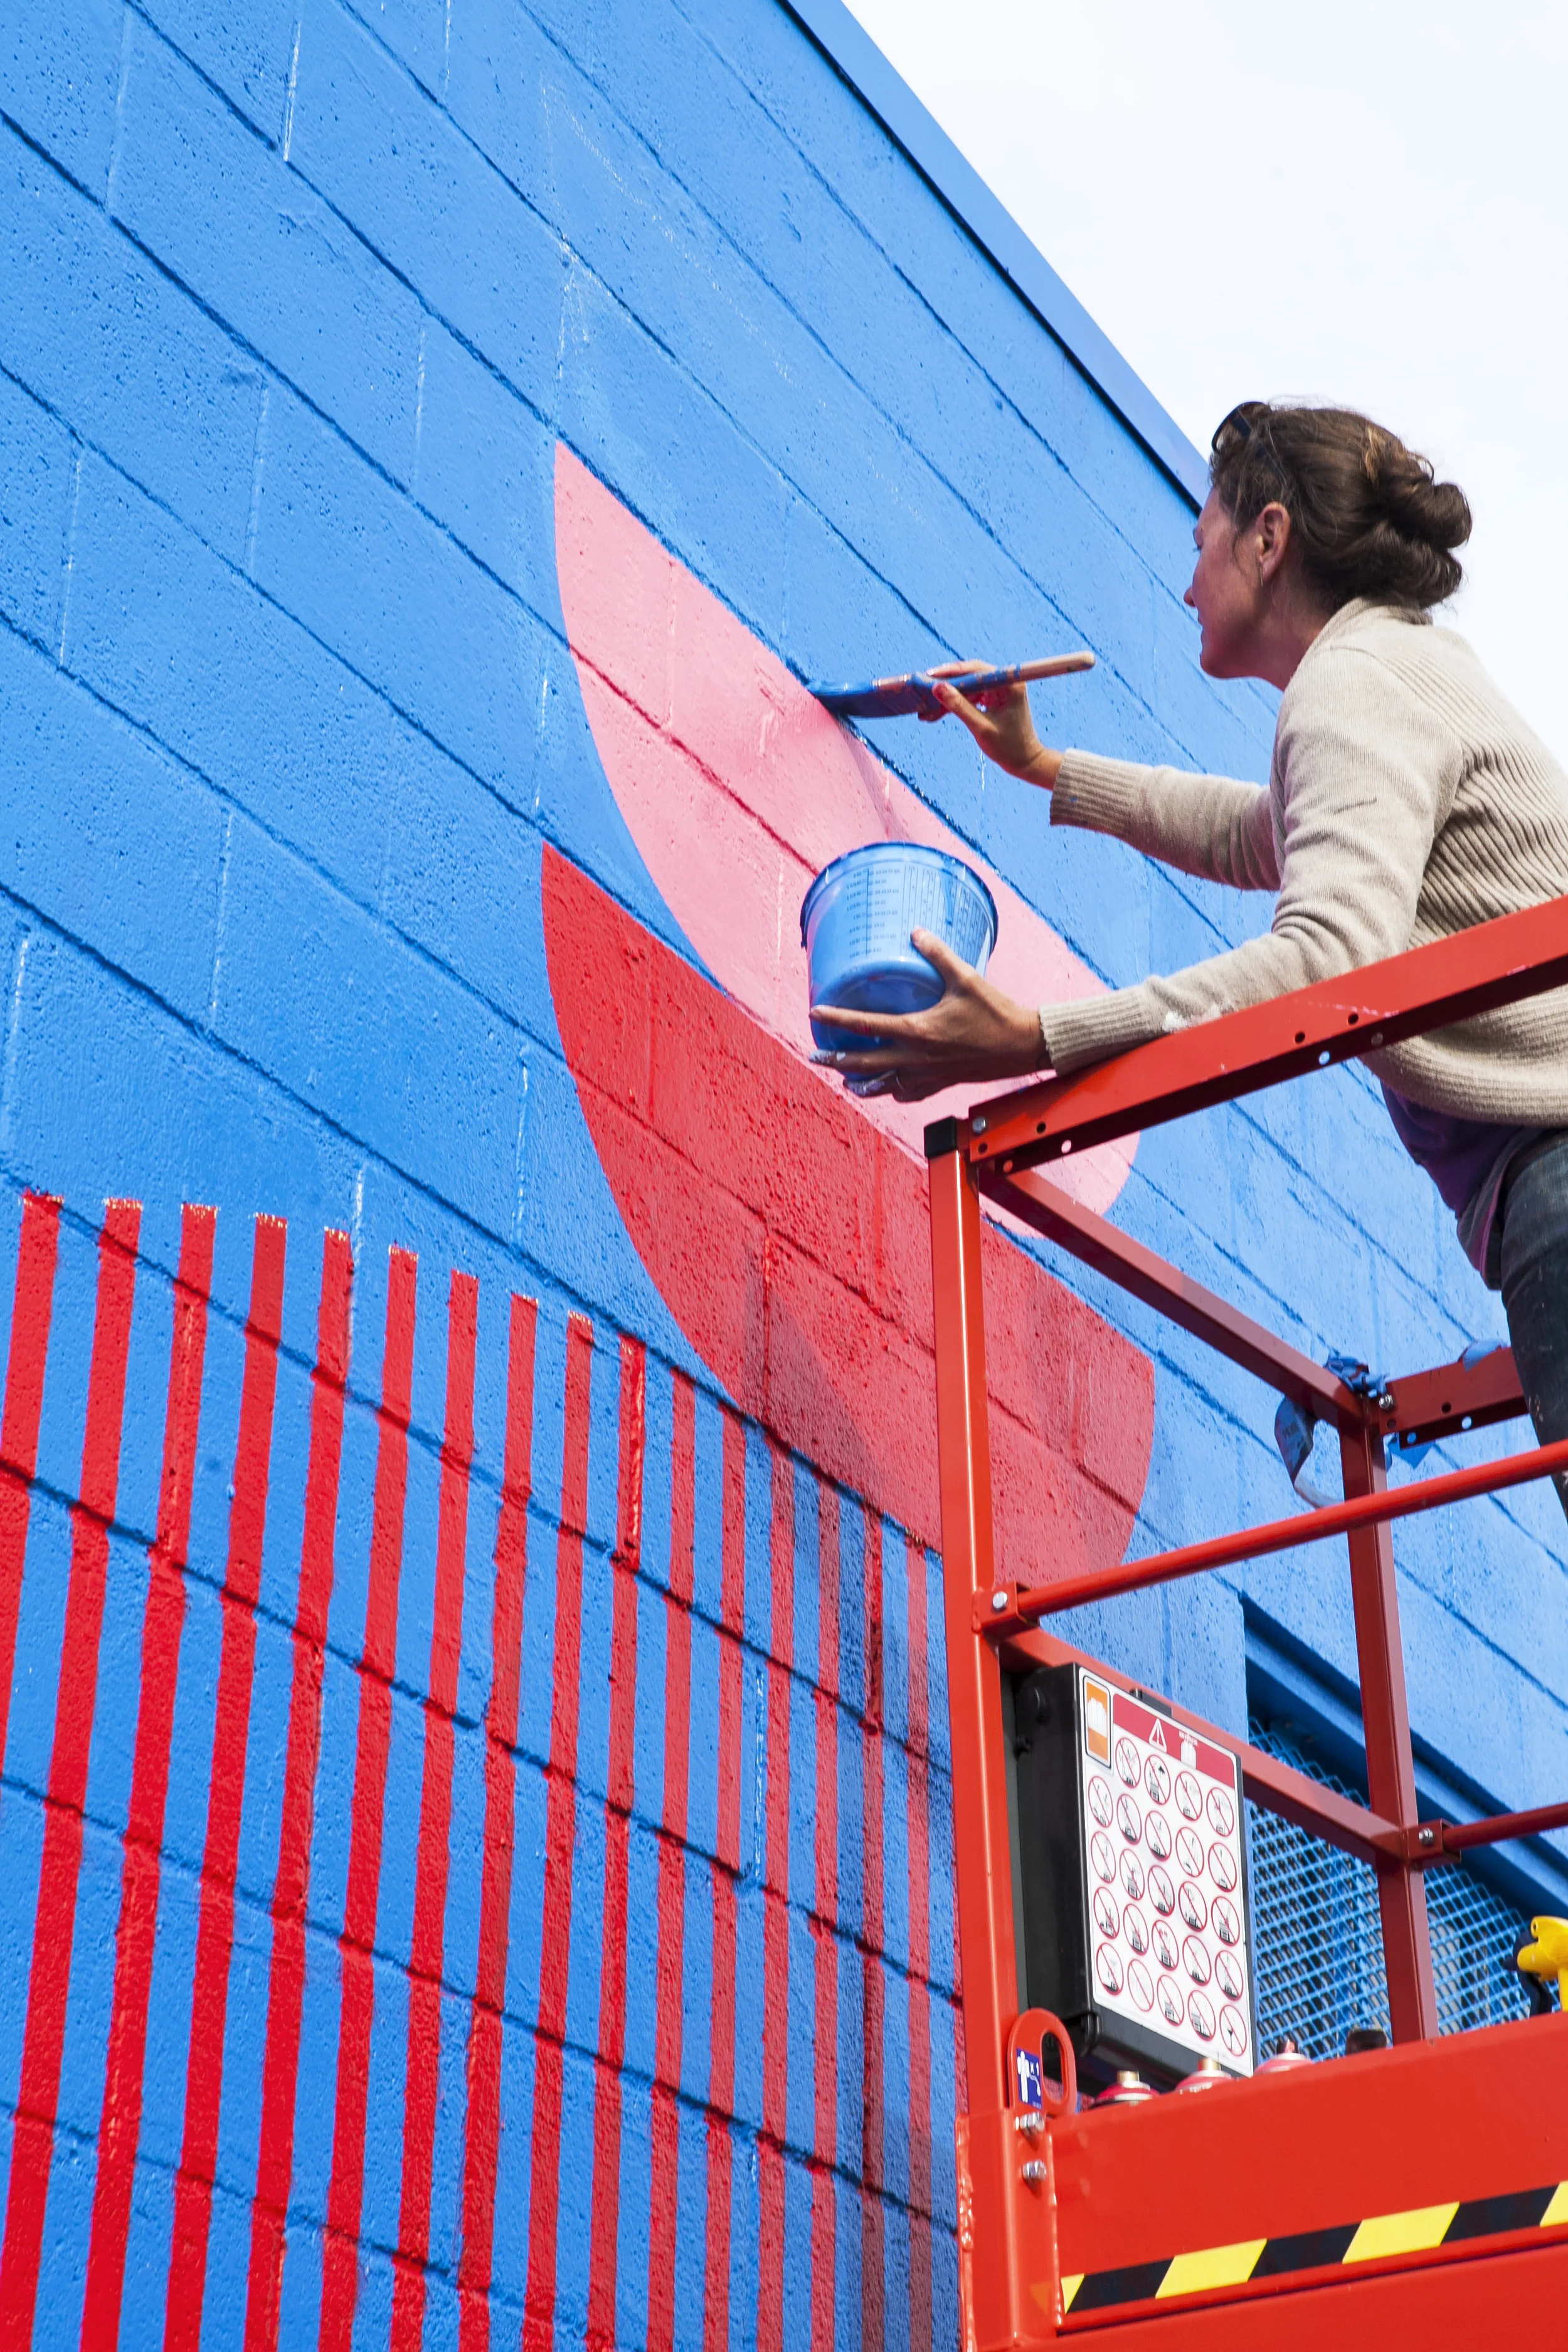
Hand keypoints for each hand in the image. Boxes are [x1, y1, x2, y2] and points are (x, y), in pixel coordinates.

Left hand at [811, 930, 1046, 1101]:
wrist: (1023, 1047)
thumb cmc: (996, 1013)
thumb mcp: (966, 978)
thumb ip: (938, 954)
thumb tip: (915, 932)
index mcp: (918, 1032)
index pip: (866, 1026)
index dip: (836, 1020)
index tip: (815, 1014)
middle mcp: (916, 1059)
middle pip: (864, 1065)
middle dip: (835, 1061)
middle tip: (815, 1057)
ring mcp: (927, 1076)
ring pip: (883, 1086)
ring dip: (859, 1082)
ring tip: (843, 1079)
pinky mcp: (940, 1084)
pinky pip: (908, 1093)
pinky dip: (893, 1091)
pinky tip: (888, 1087)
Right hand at [918, 662, 1063, 788]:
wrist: (1025, 762)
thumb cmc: (1008, 747)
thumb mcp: (980, 727)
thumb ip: (959, 706)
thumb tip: (937, 688)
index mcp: (1009, 684)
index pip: (976, 670)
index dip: (951, 672)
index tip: (930, 676)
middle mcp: (1005, 682)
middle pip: (969, 677)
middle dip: (946, 687)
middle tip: (923, 692)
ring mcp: (999, 690)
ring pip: (966, 688)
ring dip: (947, 699)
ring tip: (925, 711)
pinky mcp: (993, 699)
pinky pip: (970, 698)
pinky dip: (955, 706)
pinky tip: (935, 714)